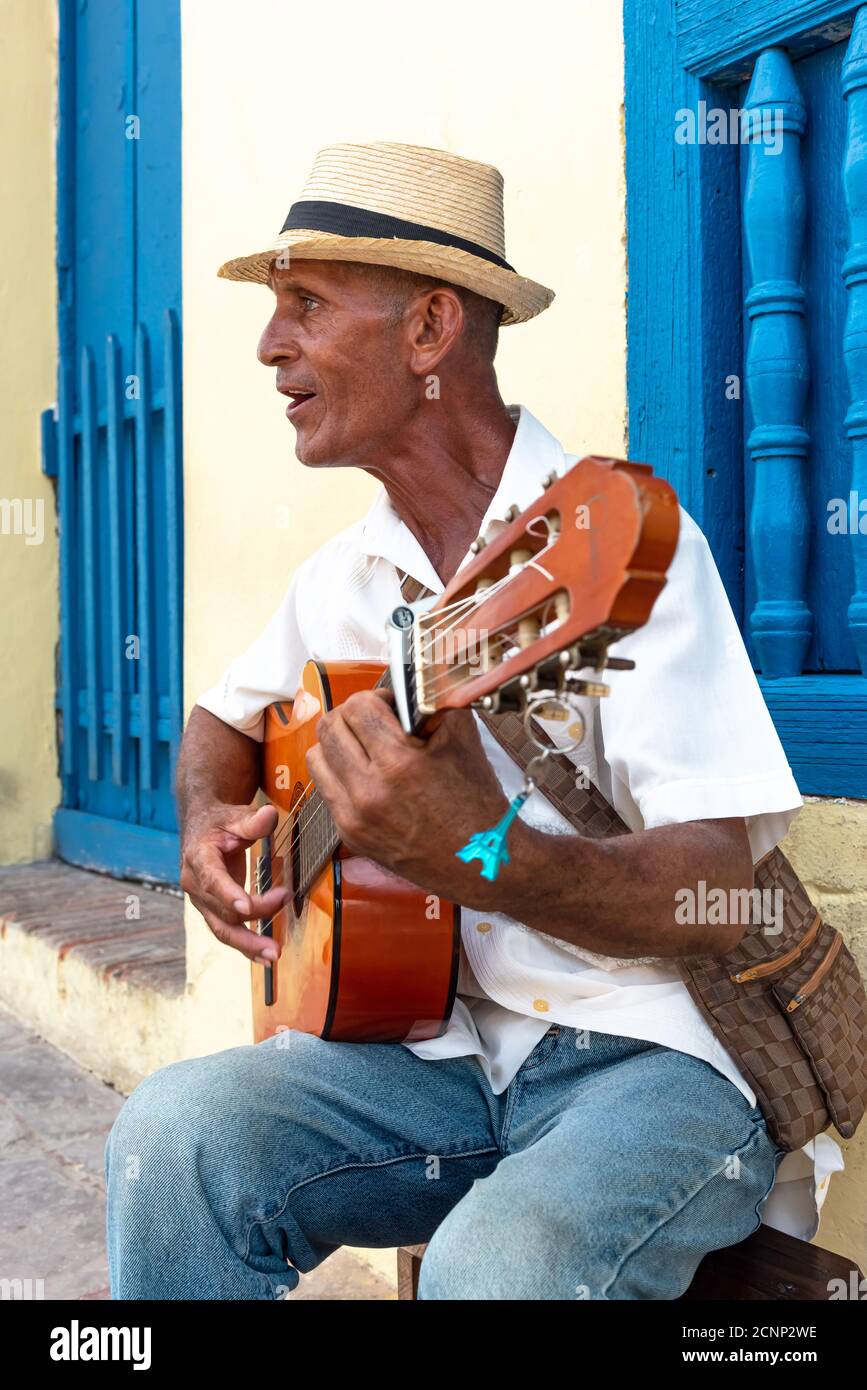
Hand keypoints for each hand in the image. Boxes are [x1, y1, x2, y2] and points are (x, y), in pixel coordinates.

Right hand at [180, 802, 289, 960]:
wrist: (202, 831)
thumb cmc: (220, 823)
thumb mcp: (235, 816)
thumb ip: (252, 820)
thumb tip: (268, 816)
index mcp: (199, 858)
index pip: (212, 879)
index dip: (228, 894)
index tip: (247, 907)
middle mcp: (195, 884)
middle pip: (222, 911)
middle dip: (252, 921)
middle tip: (277, 931)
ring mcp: (202, 901)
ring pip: (222, 929)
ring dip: (248, 945)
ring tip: (273, 956)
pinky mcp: (212, 910)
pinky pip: (226, 931)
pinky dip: (245, 946)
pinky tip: (263, 957)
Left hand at [305, 689, 508, 902]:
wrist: (481, 861)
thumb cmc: (477, 803)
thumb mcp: (464, 740)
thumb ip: (435, 702)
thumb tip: (414, 678)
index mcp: (399, 764)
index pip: (358, 707)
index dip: (375, 697)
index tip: (391, 706)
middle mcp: (369, 792)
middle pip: (330, 728)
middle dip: (351, 715)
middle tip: (374, 721)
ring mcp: (354, 817)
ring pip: (317, 757)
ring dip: (338, 743)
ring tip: (364, 747)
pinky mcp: (350, 835)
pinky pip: (326, 789)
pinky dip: (341, 774)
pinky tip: (367, 775)